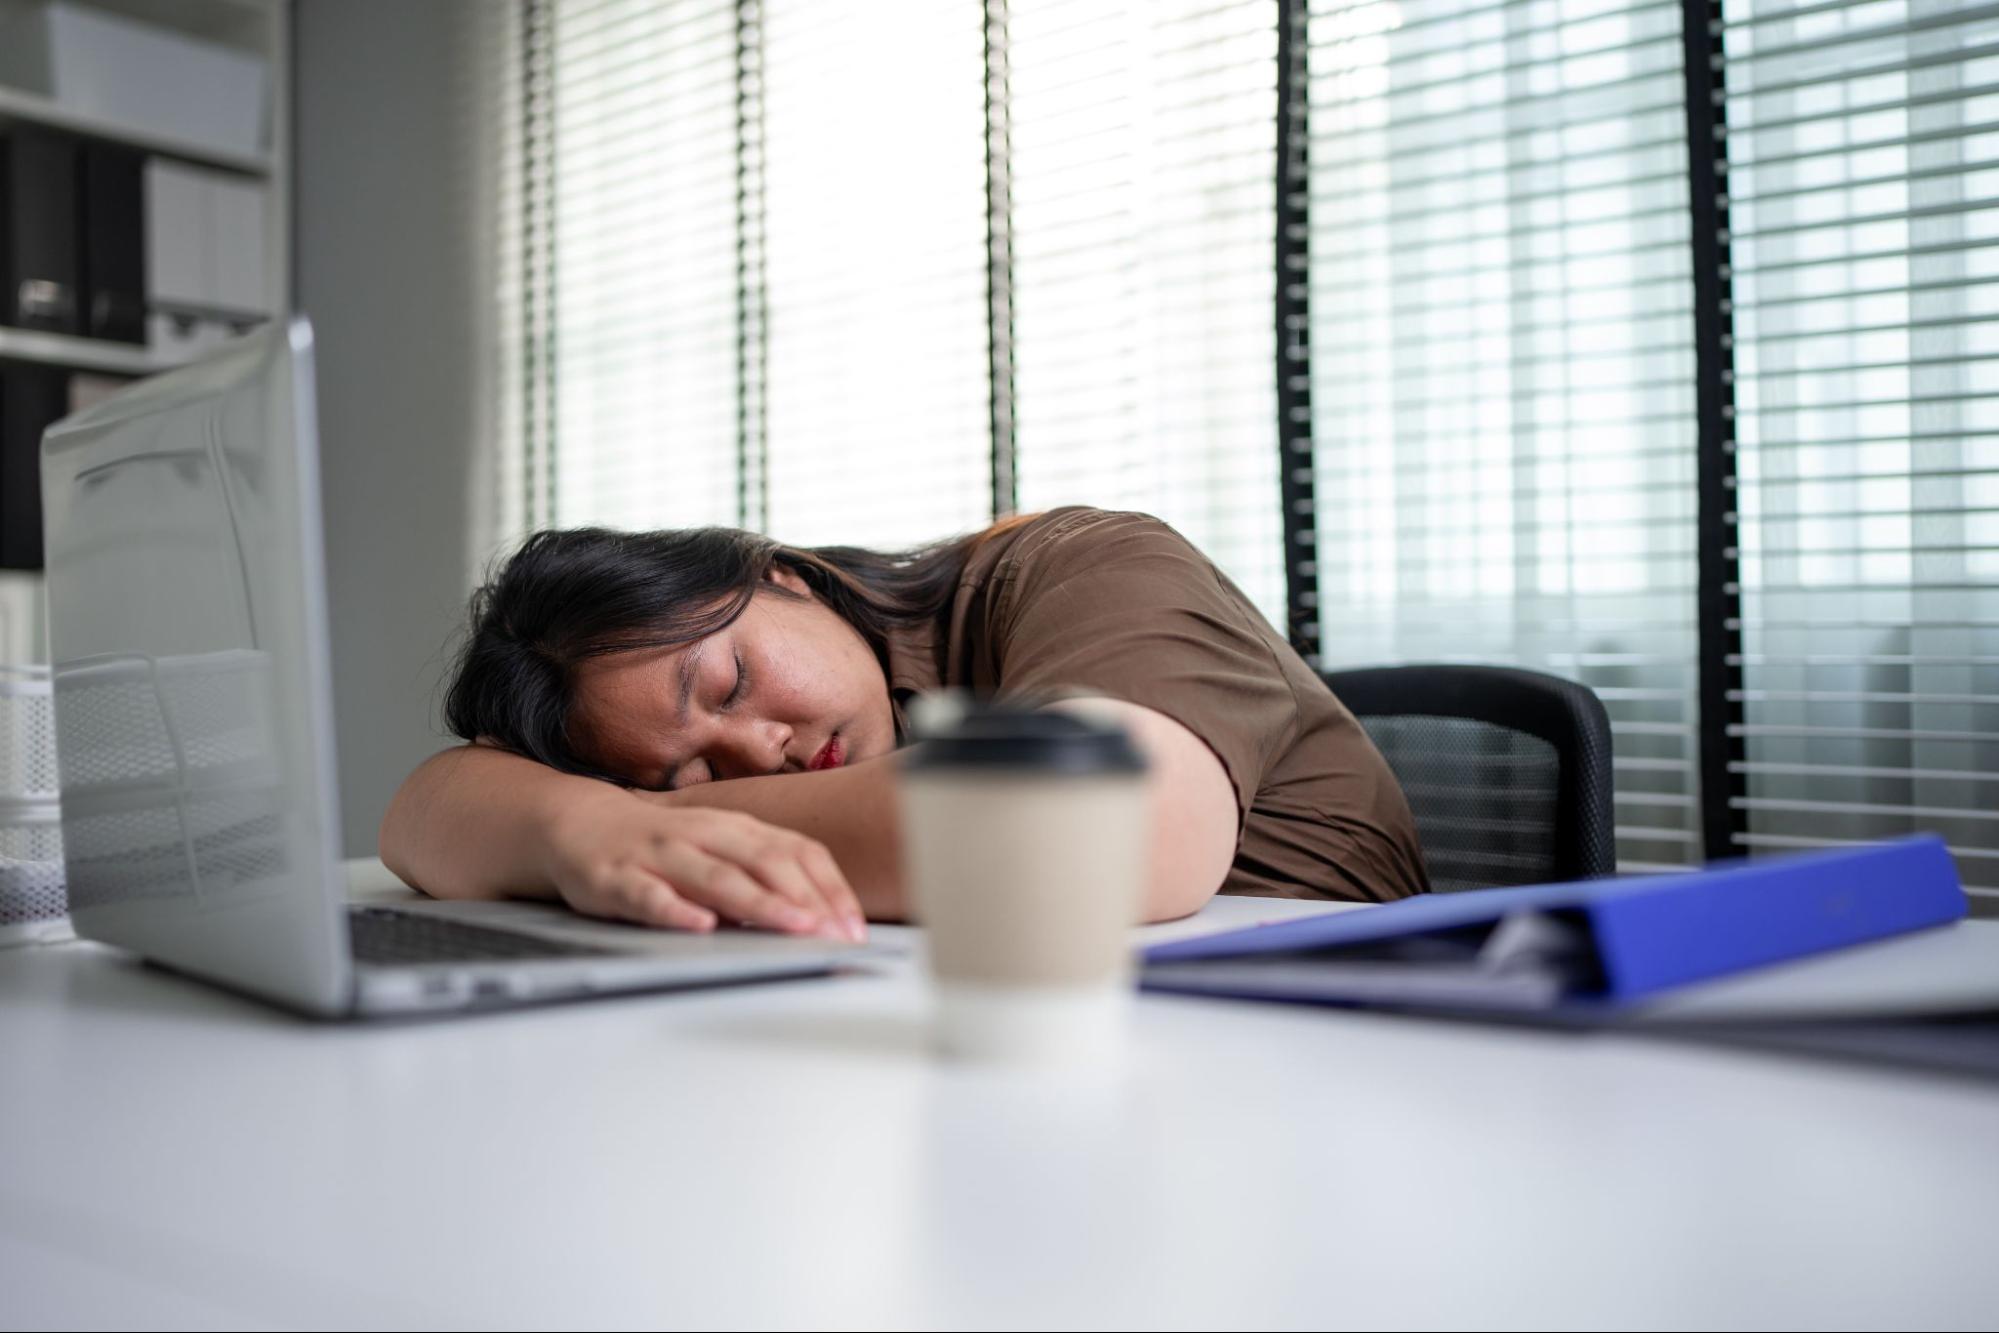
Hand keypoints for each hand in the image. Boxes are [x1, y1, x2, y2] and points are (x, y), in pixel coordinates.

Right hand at [537, 788, 866, 940]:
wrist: (580, 824)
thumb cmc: (663, 846)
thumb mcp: (720, 849)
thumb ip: (763, 875)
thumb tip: (821, 916)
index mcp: (736, 828)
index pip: (796, 852)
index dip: (829, 888)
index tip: (854, 926)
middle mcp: (703, 835)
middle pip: (765, 861)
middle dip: (806, 899)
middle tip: (835, 933)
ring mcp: (659, 854)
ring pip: (716, 876)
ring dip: (759, 902)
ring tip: (794, 926)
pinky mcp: (617, 878)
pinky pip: (650, 894)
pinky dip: (676, 910)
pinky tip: (700, 925)